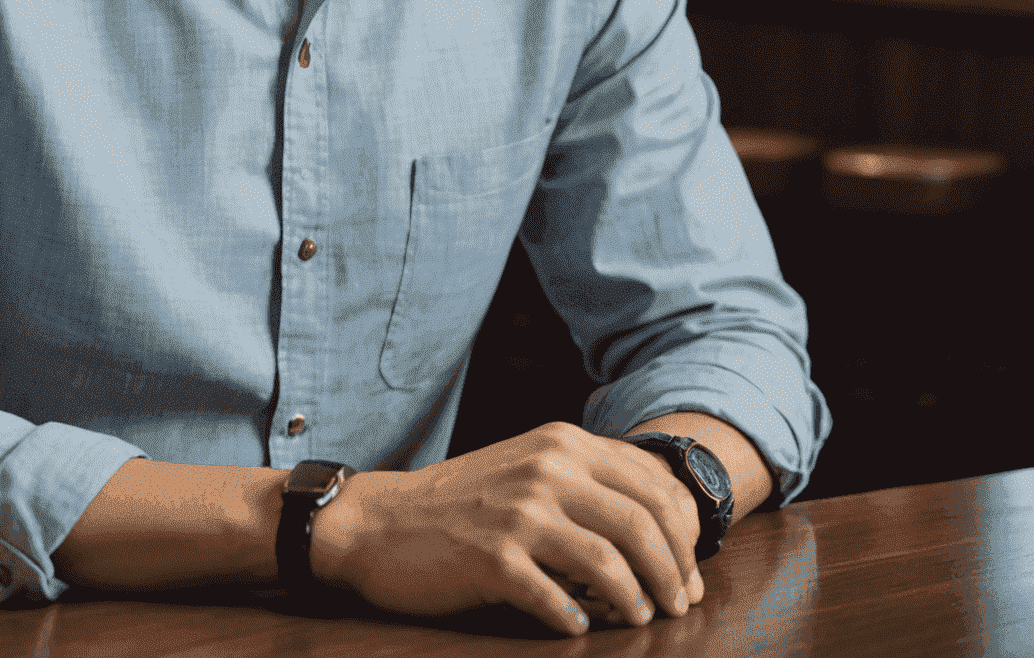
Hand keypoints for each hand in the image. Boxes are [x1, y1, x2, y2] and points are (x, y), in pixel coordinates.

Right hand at [310, 421, 704, 636]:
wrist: (382, 522)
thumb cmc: (463, 503)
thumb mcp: (528, 469)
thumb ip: (586, 481)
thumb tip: (663, 526)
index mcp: (560, 443)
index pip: (652, 485)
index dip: (684, 536)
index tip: (688, 573)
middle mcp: (545, 469)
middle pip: (643, 523)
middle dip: (674, 573)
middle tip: (679, 606)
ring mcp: (518, 513)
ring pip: (610, 562)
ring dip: (637, 601)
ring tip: (640, 619)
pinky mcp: (493, 558)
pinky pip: (556, 598)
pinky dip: (577, 619)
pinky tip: (577, 626)